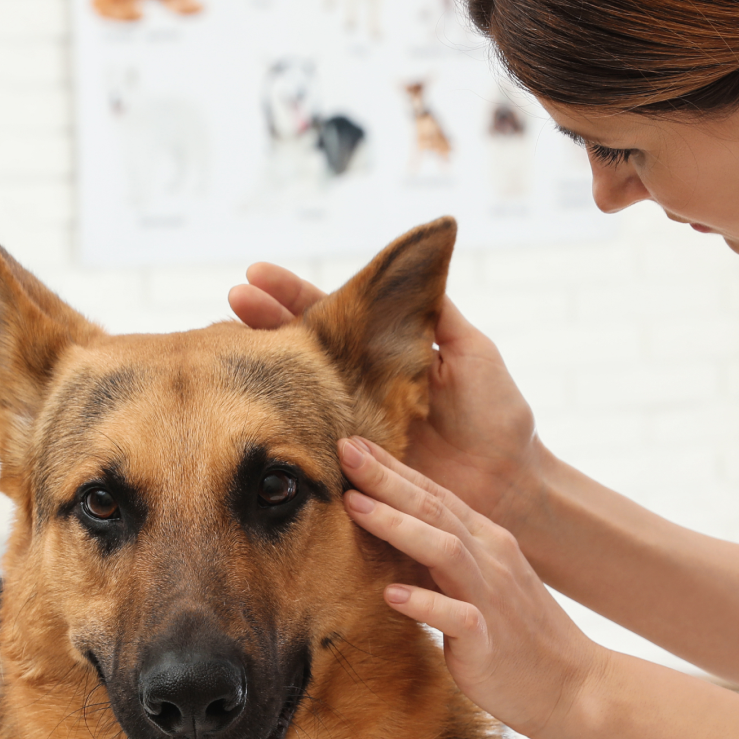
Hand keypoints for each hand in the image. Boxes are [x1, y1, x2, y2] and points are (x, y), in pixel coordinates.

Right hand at [231, 264, 543, 527]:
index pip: (327, 317)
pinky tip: (249, 408)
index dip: (292, 294)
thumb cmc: (498, 418)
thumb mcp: (472, 352)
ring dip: (260, 369)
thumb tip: (423, 252)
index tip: (256, 273)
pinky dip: (277, 429)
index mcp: (379, 358)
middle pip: (298, 351)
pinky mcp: (351, 472)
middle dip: (261, 322)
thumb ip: (437, 313)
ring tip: (226, 341)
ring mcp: (347, 430)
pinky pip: (308, 449)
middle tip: (232, 299)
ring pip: (293, 395)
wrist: (512, 486)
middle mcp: (354, 391)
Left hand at [339, 435, 603, 738]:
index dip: (393, 468)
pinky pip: (457, 618)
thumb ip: (442, 557)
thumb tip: (390, 534)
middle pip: (435, 509)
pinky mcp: (488, 642)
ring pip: (445, 550)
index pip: (435, 494)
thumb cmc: (517, 636)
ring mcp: (492, 599)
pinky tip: (392, 595)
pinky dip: (425, 604)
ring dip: (398, 526)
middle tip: (345, 451)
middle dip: (388, 479)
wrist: (574, 685)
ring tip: (355, 506)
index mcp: (488, 542)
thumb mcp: (480, 583)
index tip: (351, 443)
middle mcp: (491, 560)